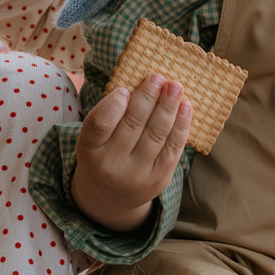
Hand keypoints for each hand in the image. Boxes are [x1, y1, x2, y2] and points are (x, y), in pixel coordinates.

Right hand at [71, 74, 191, 230]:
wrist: (111, 197)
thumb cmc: (103, 155)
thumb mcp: (94, 139)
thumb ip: (109, 115)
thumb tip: (141, 85)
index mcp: (89, 150)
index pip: (99, 125)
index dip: (113, 105)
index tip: (125, 88)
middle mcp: (112, 165)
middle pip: (132, 125)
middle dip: (147, 98)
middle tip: (157, 77)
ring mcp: (137, 173)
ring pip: (156, 134)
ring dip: (168, 107)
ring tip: (175, 86)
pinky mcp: (159, 178)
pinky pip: (173, 147)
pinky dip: (181, 125)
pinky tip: (185, 107)